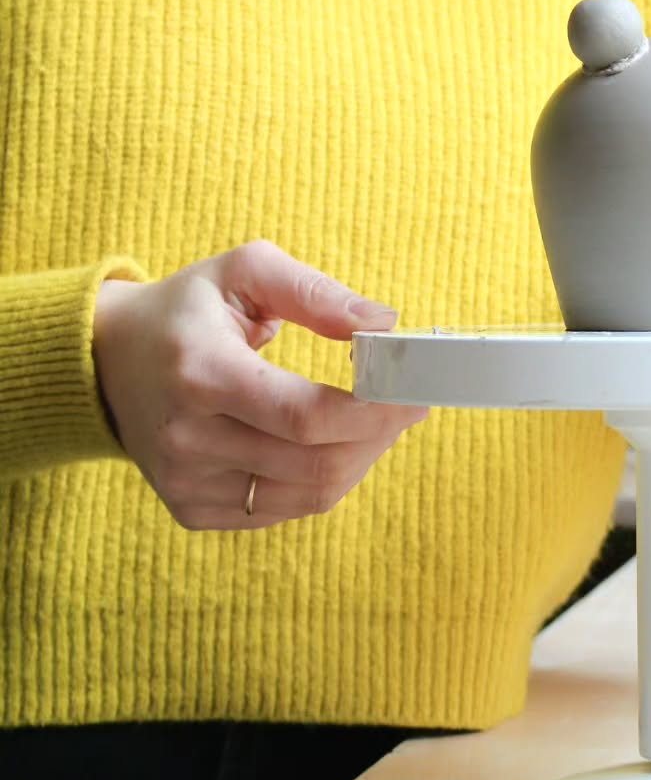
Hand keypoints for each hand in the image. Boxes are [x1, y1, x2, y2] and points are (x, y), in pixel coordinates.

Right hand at [91, 239, 427, 530]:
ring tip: (376, 421)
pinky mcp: (192, 509)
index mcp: (201, 372)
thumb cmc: (187, 308)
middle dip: (379, 435)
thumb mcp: (245, 270)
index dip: (373, 410)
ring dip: (360, 460)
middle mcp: (187, 438)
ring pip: (308, 494)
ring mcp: (186, 482)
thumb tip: (383, 325)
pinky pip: (283, 508)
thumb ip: (315, 292)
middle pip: (315, 462)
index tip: (414, 392)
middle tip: (408, 404)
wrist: (107, 360)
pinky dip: (323, 479)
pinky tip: (331, 443)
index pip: (304, 415)